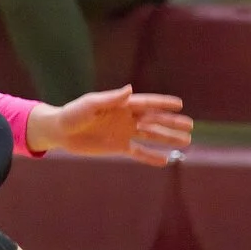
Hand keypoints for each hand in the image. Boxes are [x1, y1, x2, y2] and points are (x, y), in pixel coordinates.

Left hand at [34, 86, 193, 165]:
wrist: (60, 132)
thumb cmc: (73, 114)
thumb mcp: (91, 104)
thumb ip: (111, 98)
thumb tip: (130, 89)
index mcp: (121, 105)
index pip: (147, 103)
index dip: (163, 104)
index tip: (180, 104)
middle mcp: (126, 118)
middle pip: (154, 120)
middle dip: (172, 123)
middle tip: (191, 126)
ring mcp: (124, 133)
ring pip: (151, 136)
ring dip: (167, 139)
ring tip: (186, 142)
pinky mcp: (118, 148)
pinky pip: (138, 152)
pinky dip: (151, 156)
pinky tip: (166, 160)